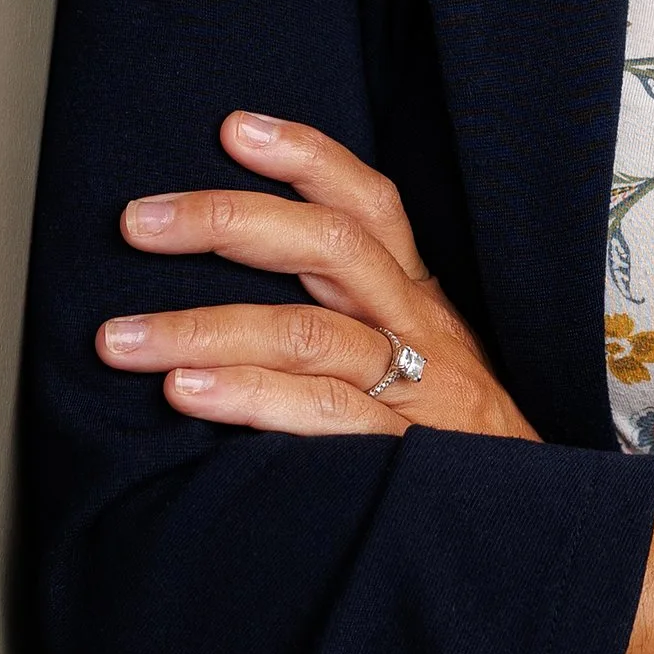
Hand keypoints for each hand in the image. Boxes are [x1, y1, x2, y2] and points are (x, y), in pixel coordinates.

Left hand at [96, 112, 540, 443]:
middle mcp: (420, 330)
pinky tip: (184, 395)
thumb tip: (237, 283)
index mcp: (418, 299)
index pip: (370, 205)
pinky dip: (249, 398)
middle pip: (331, 247)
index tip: (233, 128)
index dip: (308, 159)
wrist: (534, 525)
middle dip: (228, 223)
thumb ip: (350, 318)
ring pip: (308, 333)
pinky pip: (322, 416)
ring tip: (119, 338)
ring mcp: (415, 393)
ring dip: (203, 328)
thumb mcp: (421, 359)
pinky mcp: (404, 456)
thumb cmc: (456, 440)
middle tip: (137, 222)